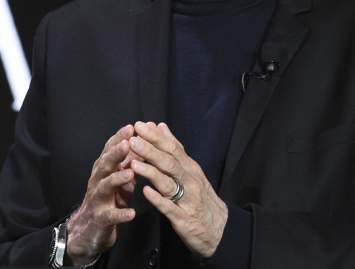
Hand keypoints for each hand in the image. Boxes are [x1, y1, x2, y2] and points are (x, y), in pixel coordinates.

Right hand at [65, 125, 137, 264]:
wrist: (88, 230)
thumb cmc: (109, 199)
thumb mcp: (120, 179)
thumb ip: (130, 162)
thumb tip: (142, 141)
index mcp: (103, 170)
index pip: (109, 150)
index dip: (119, 138)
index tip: (131, 127)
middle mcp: (98, 182)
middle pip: (105, 164)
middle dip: (116, 153)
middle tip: (128, 142)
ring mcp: (98, 201)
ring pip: (105, 187)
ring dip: (117, 179)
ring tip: (130, 173)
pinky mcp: (100, 220)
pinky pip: (110, 216)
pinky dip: (120, 214)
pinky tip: (131, 213)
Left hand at [129, 121, 227, 258]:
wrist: (220, 228)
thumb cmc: (201, 197)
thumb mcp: (191, 170)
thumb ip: (174, 149)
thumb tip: (161, 126)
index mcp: (190, 168)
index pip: (173, 148)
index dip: (156, 137)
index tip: (140, 126)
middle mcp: (190, 181)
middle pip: (169, 163)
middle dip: (151, 150)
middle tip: (134, 140)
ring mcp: (187, 200)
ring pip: (168, 183)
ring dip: (151, 173)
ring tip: (134, 164)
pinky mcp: (183, 218)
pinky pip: (169, 208)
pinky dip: (158, 200)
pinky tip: (146, 192)